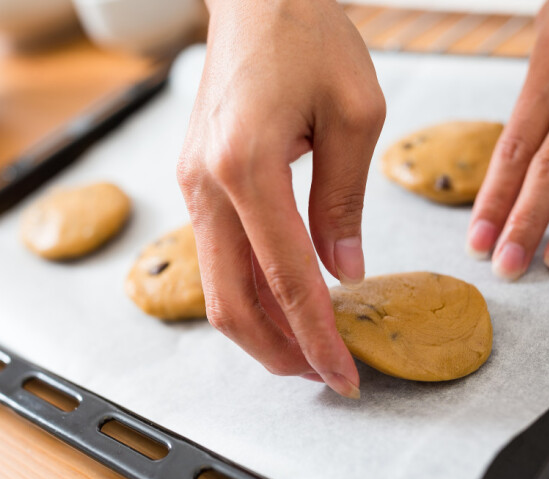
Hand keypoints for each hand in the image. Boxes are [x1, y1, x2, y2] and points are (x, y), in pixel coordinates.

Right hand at [176, 0, 384, 397]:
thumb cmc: (307, 34)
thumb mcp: (354, 113)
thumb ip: (344, 200)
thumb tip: (343, 268)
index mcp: (247, 165)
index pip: (287, 277)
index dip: (318, 335)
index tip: (345, 373)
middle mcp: (206, 184)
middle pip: (230, 301)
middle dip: (278, 350)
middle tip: (323, 374)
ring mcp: (194, 185)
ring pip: (219, 284)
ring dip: (263, 325)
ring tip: (309, 348)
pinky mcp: (198, 181)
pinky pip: (220, 253)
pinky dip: (253, 288)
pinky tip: (286, 300)